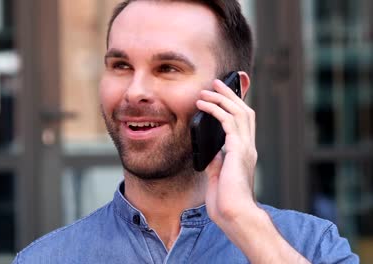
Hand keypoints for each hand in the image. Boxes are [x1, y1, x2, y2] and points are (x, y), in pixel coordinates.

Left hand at [196, 78, 257, 224]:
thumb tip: (210, 153)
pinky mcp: (237, 150)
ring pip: (238, 112)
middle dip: (231, 95)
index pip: (243, 123)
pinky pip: (227, 122)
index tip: (224, 95)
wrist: (235, 216)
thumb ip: (217, 163)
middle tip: (217, 83)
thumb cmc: (227, 203)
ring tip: (207, 90)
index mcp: (244, 154)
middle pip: (244, 111)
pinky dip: (215, 109)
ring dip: (222, 98)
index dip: (235, 106)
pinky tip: (203, 104)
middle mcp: (248, 148)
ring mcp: (245, 148)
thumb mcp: (219, 178)